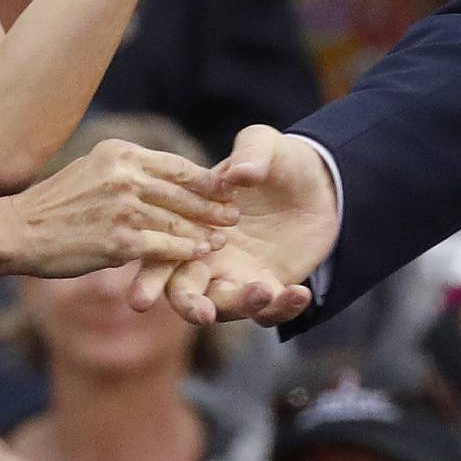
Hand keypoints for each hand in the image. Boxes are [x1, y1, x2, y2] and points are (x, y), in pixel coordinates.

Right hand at [12, 136, 237, 277]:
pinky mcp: (119, 240)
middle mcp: (123, 176)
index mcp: (119, 153)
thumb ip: (126, 169)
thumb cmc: (55, 204)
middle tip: (233, 216)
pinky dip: (184, 251)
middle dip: (211, 206)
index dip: (205, 179)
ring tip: (220, 239)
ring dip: (203, 231)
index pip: (175, 165)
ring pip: (176, 219)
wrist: (18, 230)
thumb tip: (164, 177)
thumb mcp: (91, 169)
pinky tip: (197, 255)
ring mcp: (122, 208)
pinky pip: (163, 245)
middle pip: (182, 191)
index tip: (225, 189)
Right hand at [132, 123, 339, 327]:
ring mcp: (238, 277)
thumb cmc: (279, 161)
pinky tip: (300, 292)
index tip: (139, 300)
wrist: (321, 182)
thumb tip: (239, 174)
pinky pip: (270, 311)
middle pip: (186, 293)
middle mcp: (207, 259)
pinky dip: (282, 309)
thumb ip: (250, 154)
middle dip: (189, 306)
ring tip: (264, 289)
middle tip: (203, 314)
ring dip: (241, 305)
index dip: (149, 279)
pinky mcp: (270, 287)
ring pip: (227, 307)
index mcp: (191, 226)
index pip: (161, 256)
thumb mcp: (264, 146)